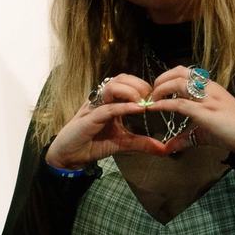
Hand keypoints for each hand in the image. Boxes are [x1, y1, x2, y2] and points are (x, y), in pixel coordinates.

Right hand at [44, 74, 193, 168]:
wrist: (70, 156)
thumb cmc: (92, 145)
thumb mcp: (123, 142)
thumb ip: (142, 142)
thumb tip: (164, 149)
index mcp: (109, 101)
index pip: (127, 82)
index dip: (142, 85)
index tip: (156, 97)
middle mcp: (101, 99)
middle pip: (121, 78)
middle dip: (139, 85)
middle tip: (152, 98)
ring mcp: (94, 107)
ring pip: (112, 86)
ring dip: (131, 92)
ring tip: (144, 102)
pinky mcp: (89, 118)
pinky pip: (108, 108)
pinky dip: (124, 107)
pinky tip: (138, 109)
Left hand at [138, 66, 234, 152]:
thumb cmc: (231, 131)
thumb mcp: (203, 132)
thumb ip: (185, 137)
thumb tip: (168, 147)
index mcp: (210, 87)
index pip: (185, 72)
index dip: (167, 77)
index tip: (157, 89)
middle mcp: (209, 89)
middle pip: (179, 72)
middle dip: (160, 80)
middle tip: (151, 93)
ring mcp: (208, 99)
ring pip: (178, 83)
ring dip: (160, 90)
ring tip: (152, 100)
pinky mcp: (206, 113)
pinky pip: (180, 104)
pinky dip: (164, 104)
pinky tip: (154, 108)